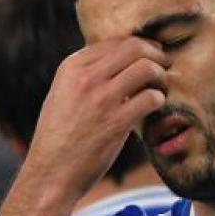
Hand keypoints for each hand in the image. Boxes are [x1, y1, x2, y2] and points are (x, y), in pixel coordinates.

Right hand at [23, 36, 168, 200]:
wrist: (50, 173)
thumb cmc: (59, 137)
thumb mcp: (62, 95)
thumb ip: (85, 76)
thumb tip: (117, 63)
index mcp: (71, 67)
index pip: (115, 42)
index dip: (139, 46)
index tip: (150, 56)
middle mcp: (86, 78)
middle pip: (135, 47)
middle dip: (156, 54)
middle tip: (164, 67)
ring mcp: (101, 99)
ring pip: (146, 68)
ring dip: (161, 76)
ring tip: (160, 88)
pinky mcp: (116, 123)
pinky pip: (151, 98)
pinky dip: (158, 100)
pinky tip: (154, 108)